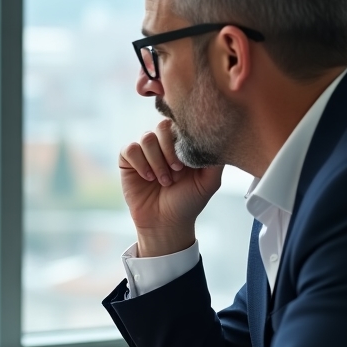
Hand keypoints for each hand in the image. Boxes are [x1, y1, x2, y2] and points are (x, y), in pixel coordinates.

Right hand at [119, 119, 222, 256]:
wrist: (166, 222)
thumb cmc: (188, 202)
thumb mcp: (209, 182)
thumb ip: (215, 160)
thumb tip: (218, 137)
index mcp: (182, 145)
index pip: (180, 124)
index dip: (182, 140)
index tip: (186, 164)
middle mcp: (163, 144)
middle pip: (162, 126)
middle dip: (169, 150)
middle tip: (176, 172)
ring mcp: (145, 151)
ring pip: (146, 138)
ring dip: (156, 161)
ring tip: (164, 181)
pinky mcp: (128, 160)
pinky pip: (130, 149)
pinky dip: (140, 163)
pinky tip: (148, 178)